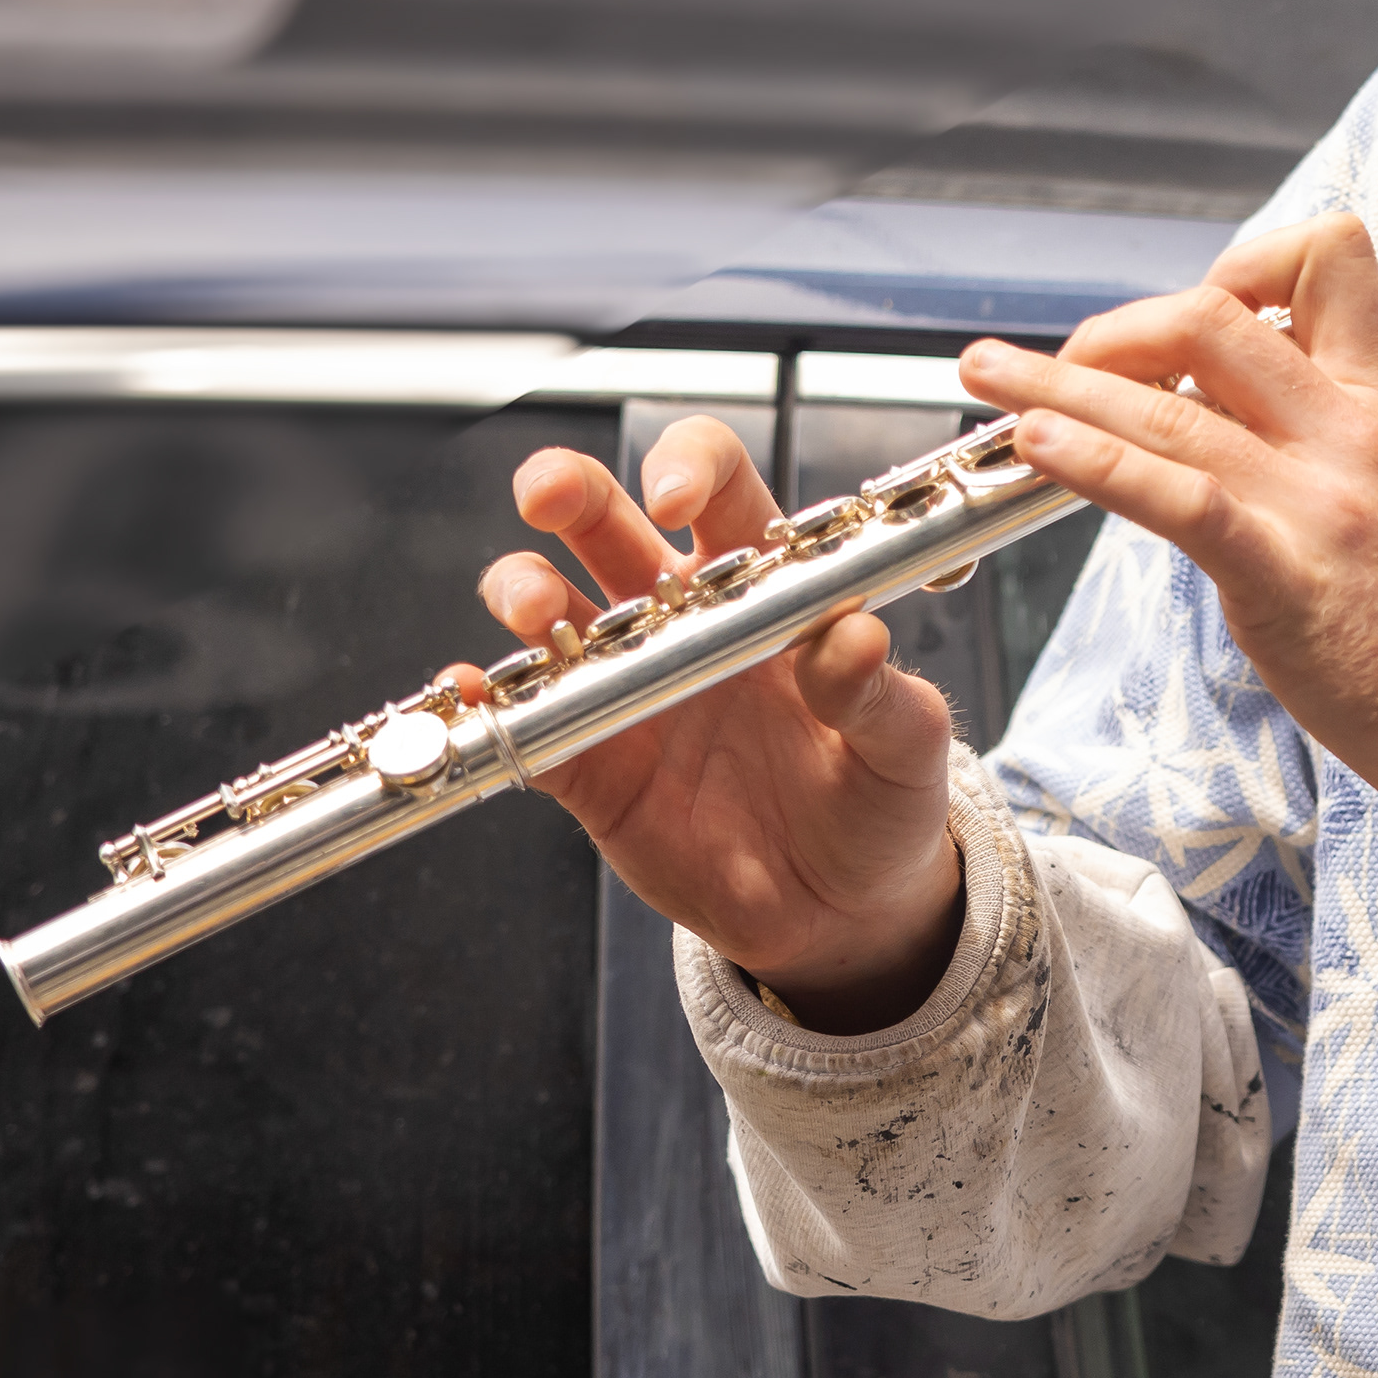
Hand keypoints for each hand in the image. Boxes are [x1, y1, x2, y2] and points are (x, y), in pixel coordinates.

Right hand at [457, 419, 961, 1033]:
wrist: (842, 910)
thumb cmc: (883, 801)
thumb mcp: (905, 748)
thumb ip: (877, 695)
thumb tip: (858, 638)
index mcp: (765, 589)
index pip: (721, 486)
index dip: (689, 468)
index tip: (674, 496)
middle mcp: (683, 621)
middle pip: (604, 520)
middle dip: (566, 488)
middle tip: (549, 494)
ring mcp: (627, 688)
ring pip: (547, 607)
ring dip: (521, 588)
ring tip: (532, 613)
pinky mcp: (589, 765)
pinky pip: (523, 723)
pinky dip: (486, 703)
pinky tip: (472, 695)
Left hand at [958, 211, 1377, 844]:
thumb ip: (1329, 441)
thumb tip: (1228, 411)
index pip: (1324, 258)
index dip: (1237, 266)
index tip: (1184, 325)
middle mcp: (1356, 433)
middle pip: (1213, 313)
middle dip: (1111, 329)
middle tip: (1064, 370)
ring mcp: (1322, 502)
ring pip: (1168, 402)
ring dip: (1052, 383)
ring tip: (985, 376)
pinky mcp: (1287, 579)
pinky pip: (1176, 494)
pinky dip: (1092, 460)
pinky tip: (1037, 449)